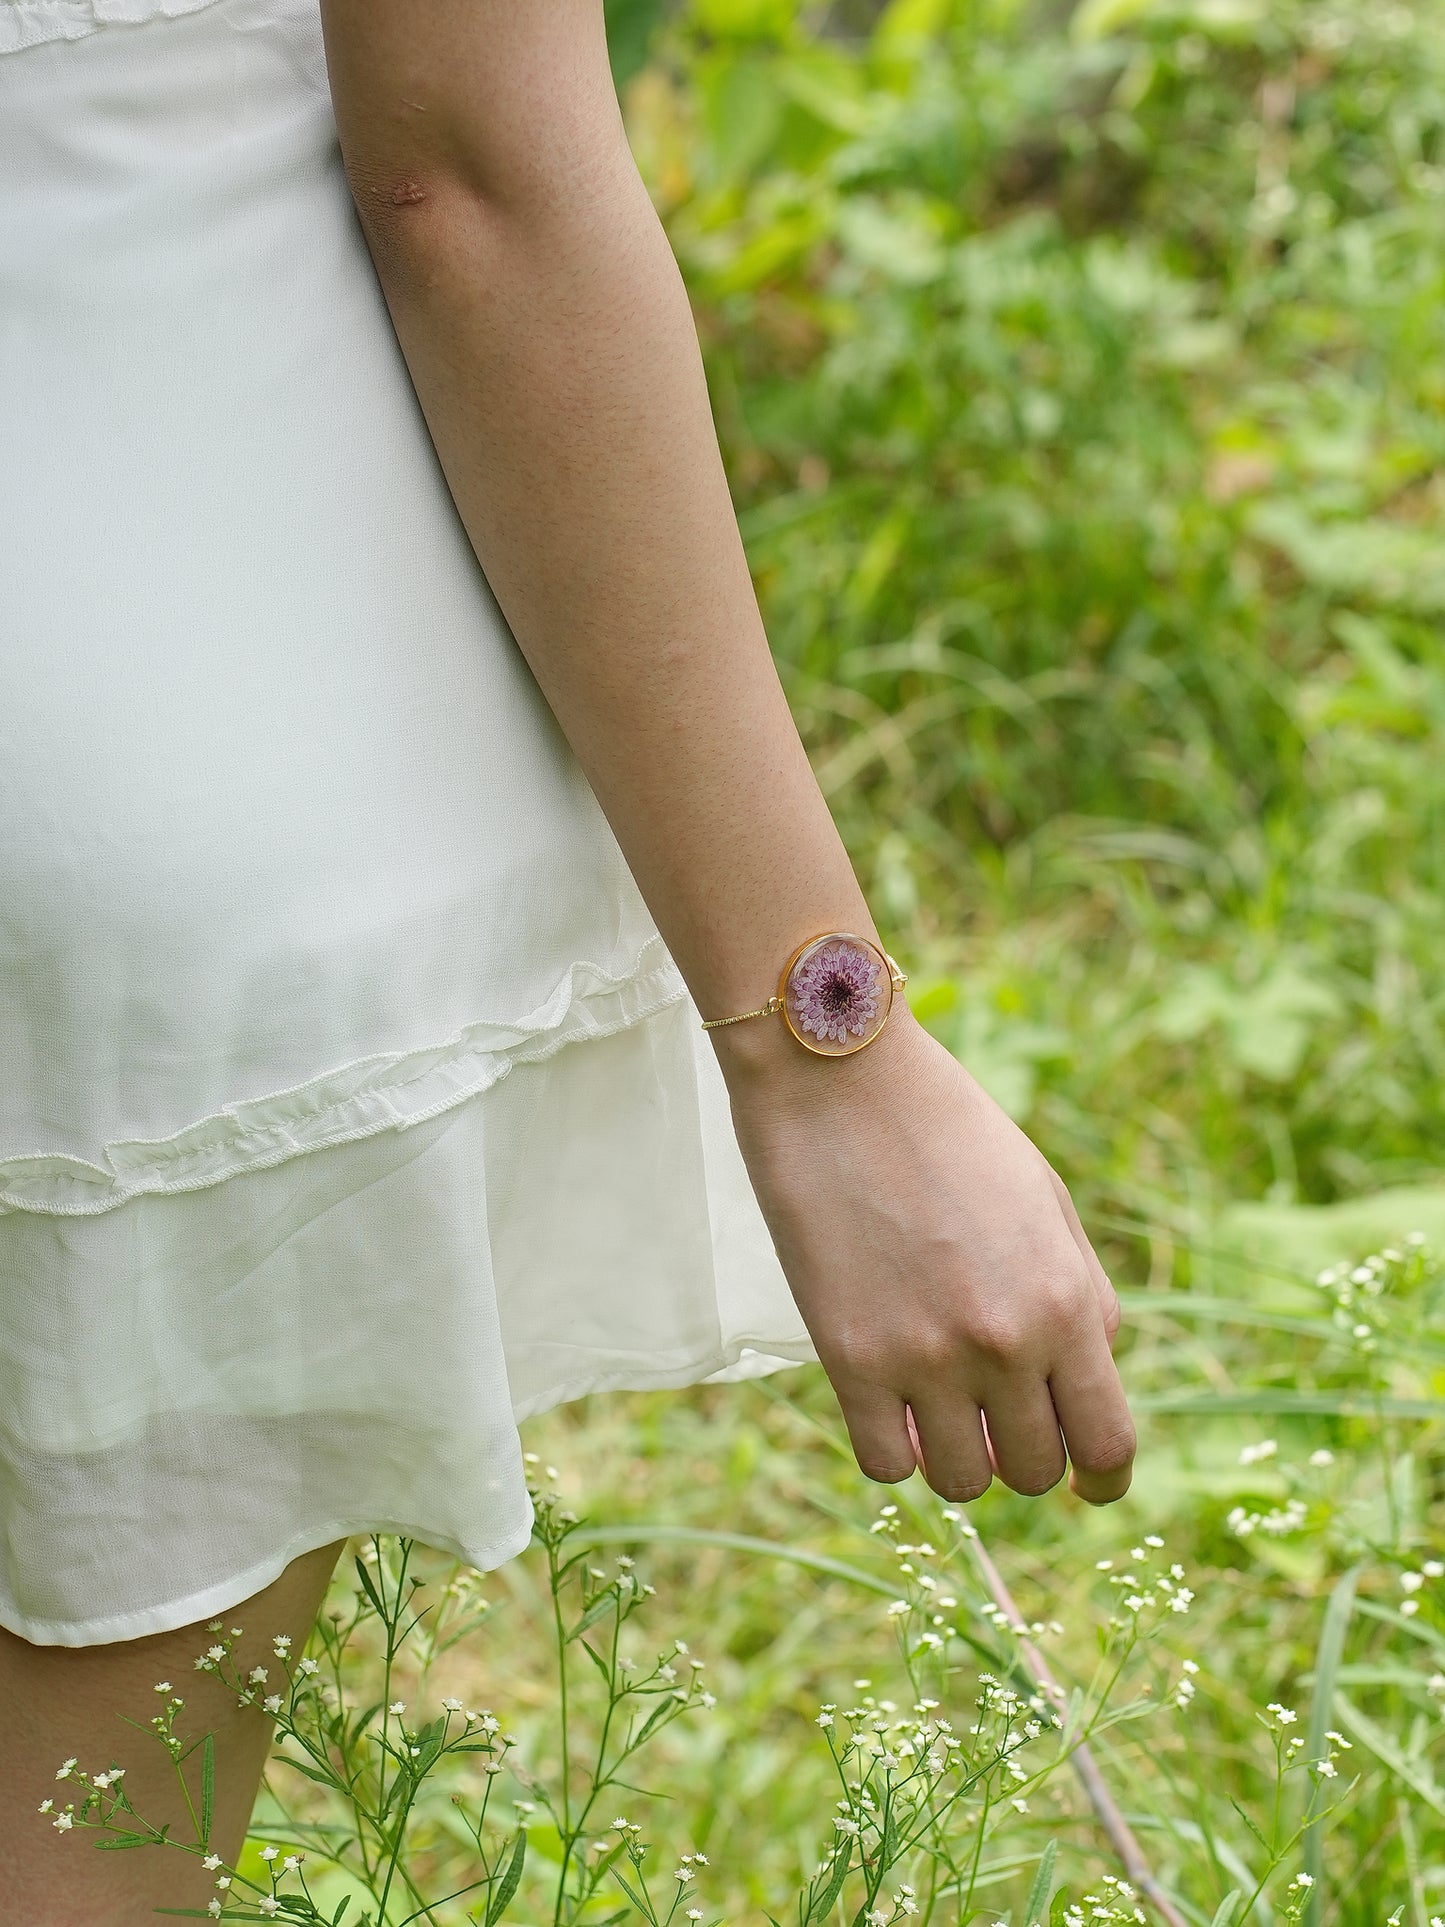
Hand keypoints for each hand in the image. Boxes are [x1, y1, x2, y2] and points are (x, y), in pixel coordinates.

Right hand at [713, 1010, 1135, 1504]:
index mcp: (1064, 1300)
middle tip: (996, 1415)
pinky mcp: (848, 1359)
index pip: (1108, 1443)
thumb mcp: (1045, 1197)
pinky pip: (884, 1464)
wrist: (839, 1076)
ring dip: (957, 1456)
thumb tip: (1091, 1374)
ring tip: (937, 1407)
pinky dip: (893, 1448)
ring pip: (959, 1482)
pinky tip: (886, 1404)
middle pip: (1032, 1471)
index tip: (1089, 1483)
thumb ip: (1082, 1292)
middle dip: (1024, 1455)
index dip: (1104, 1479)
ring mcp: (922, 1358)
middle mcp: (1002, 1343)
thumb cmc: (947, 1125)